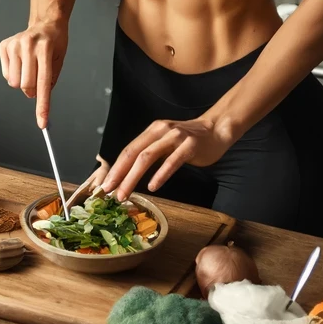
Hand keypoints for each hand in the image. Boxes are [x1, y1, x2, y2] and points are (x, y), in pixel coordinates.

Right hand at [0, 21, 67, 128]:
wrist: (46, 22)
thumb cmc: (55, 42)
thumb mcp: (59, 60)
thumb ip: (50, 80)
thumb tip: (37, 100)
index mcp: (46, 49)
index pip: (42, 83)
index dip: (42, 106)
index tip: (41, 123)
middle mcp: (28, 45)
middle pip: (26, 86)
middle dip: (32, 90)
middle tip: (37, 80)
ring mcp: (15, 44)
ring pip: (14, 82)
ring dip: (22, 81)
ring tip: (29, 68)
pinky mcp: (5, 45)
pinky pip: (6, 74)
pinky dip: (13, 74)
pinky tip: (21, 62)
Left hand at [101, 117, 233, 200]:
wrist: (216, 130)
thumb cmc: (189, 141)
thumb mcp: (165, 142)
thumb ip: (151, 152)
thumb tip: (129, 172)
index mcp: (152, 130)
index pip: (128, 149)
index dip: (116, 167)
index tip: (106, 184)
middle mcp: (160, 131)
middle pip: (133, 153)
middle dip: (119, 174)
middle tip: (110, 191)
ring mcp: (175, 137)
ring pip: (147, 157)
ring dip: (133, 177)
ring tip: (125, 193)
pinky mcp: (189, 146)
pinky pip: (171, 161)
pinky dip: (160, 175)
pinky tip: (152, 186)